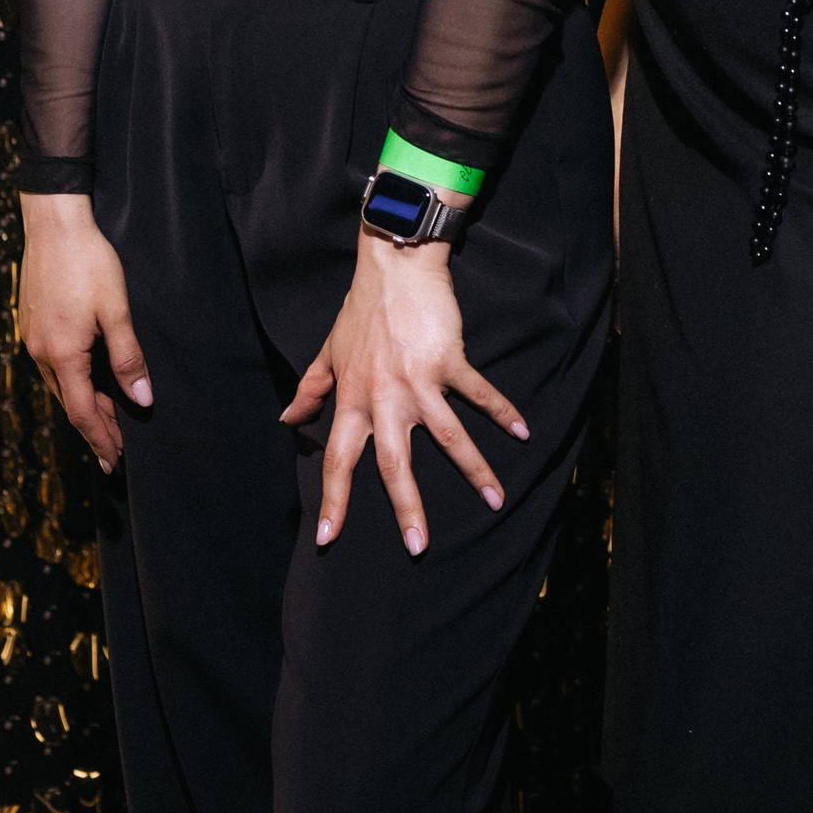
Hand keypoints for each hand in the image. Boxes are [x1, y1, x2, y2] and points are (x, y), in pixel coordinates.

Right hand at [18, 192, 151, 471]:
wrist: (54, 224)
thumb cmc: (90, 263)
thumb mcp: (116, 309)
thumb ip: (128, 357)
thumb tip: (142, 400)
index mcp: (62, 354)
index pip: (83, 412)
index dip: (100, 438)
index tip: (114, 461)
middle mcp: (39, 353)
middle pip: (68, 403)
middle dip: (93, 427)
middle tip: (114, 451)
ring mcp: (31, 338)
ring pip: (58, 385)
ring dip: (83, 404)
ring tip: (106, 419)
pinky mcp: (30, 324)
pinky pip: (50, 366)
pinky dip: (71, 381)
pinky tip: (85, 379)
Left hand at [281, 234, 528, 554]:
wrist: (395, 266)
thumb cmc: (361, 309)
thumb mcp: (330, 351)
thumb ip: (311, 389)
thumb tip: (288, 420)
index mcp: (352, 399)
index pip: (338, 459)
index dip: (333, 500)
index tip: (326, 538)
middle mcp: (384, 397)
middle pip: (396, 464)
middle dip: (407, 508)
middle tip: (419, 546)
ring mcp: (419, 380)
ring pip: (448, 437)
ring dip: (475, 470)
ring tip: (496, 500)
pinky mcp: (449, 360)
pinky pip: (479, 394)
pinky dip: (502, 412)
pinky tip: (524, 432)